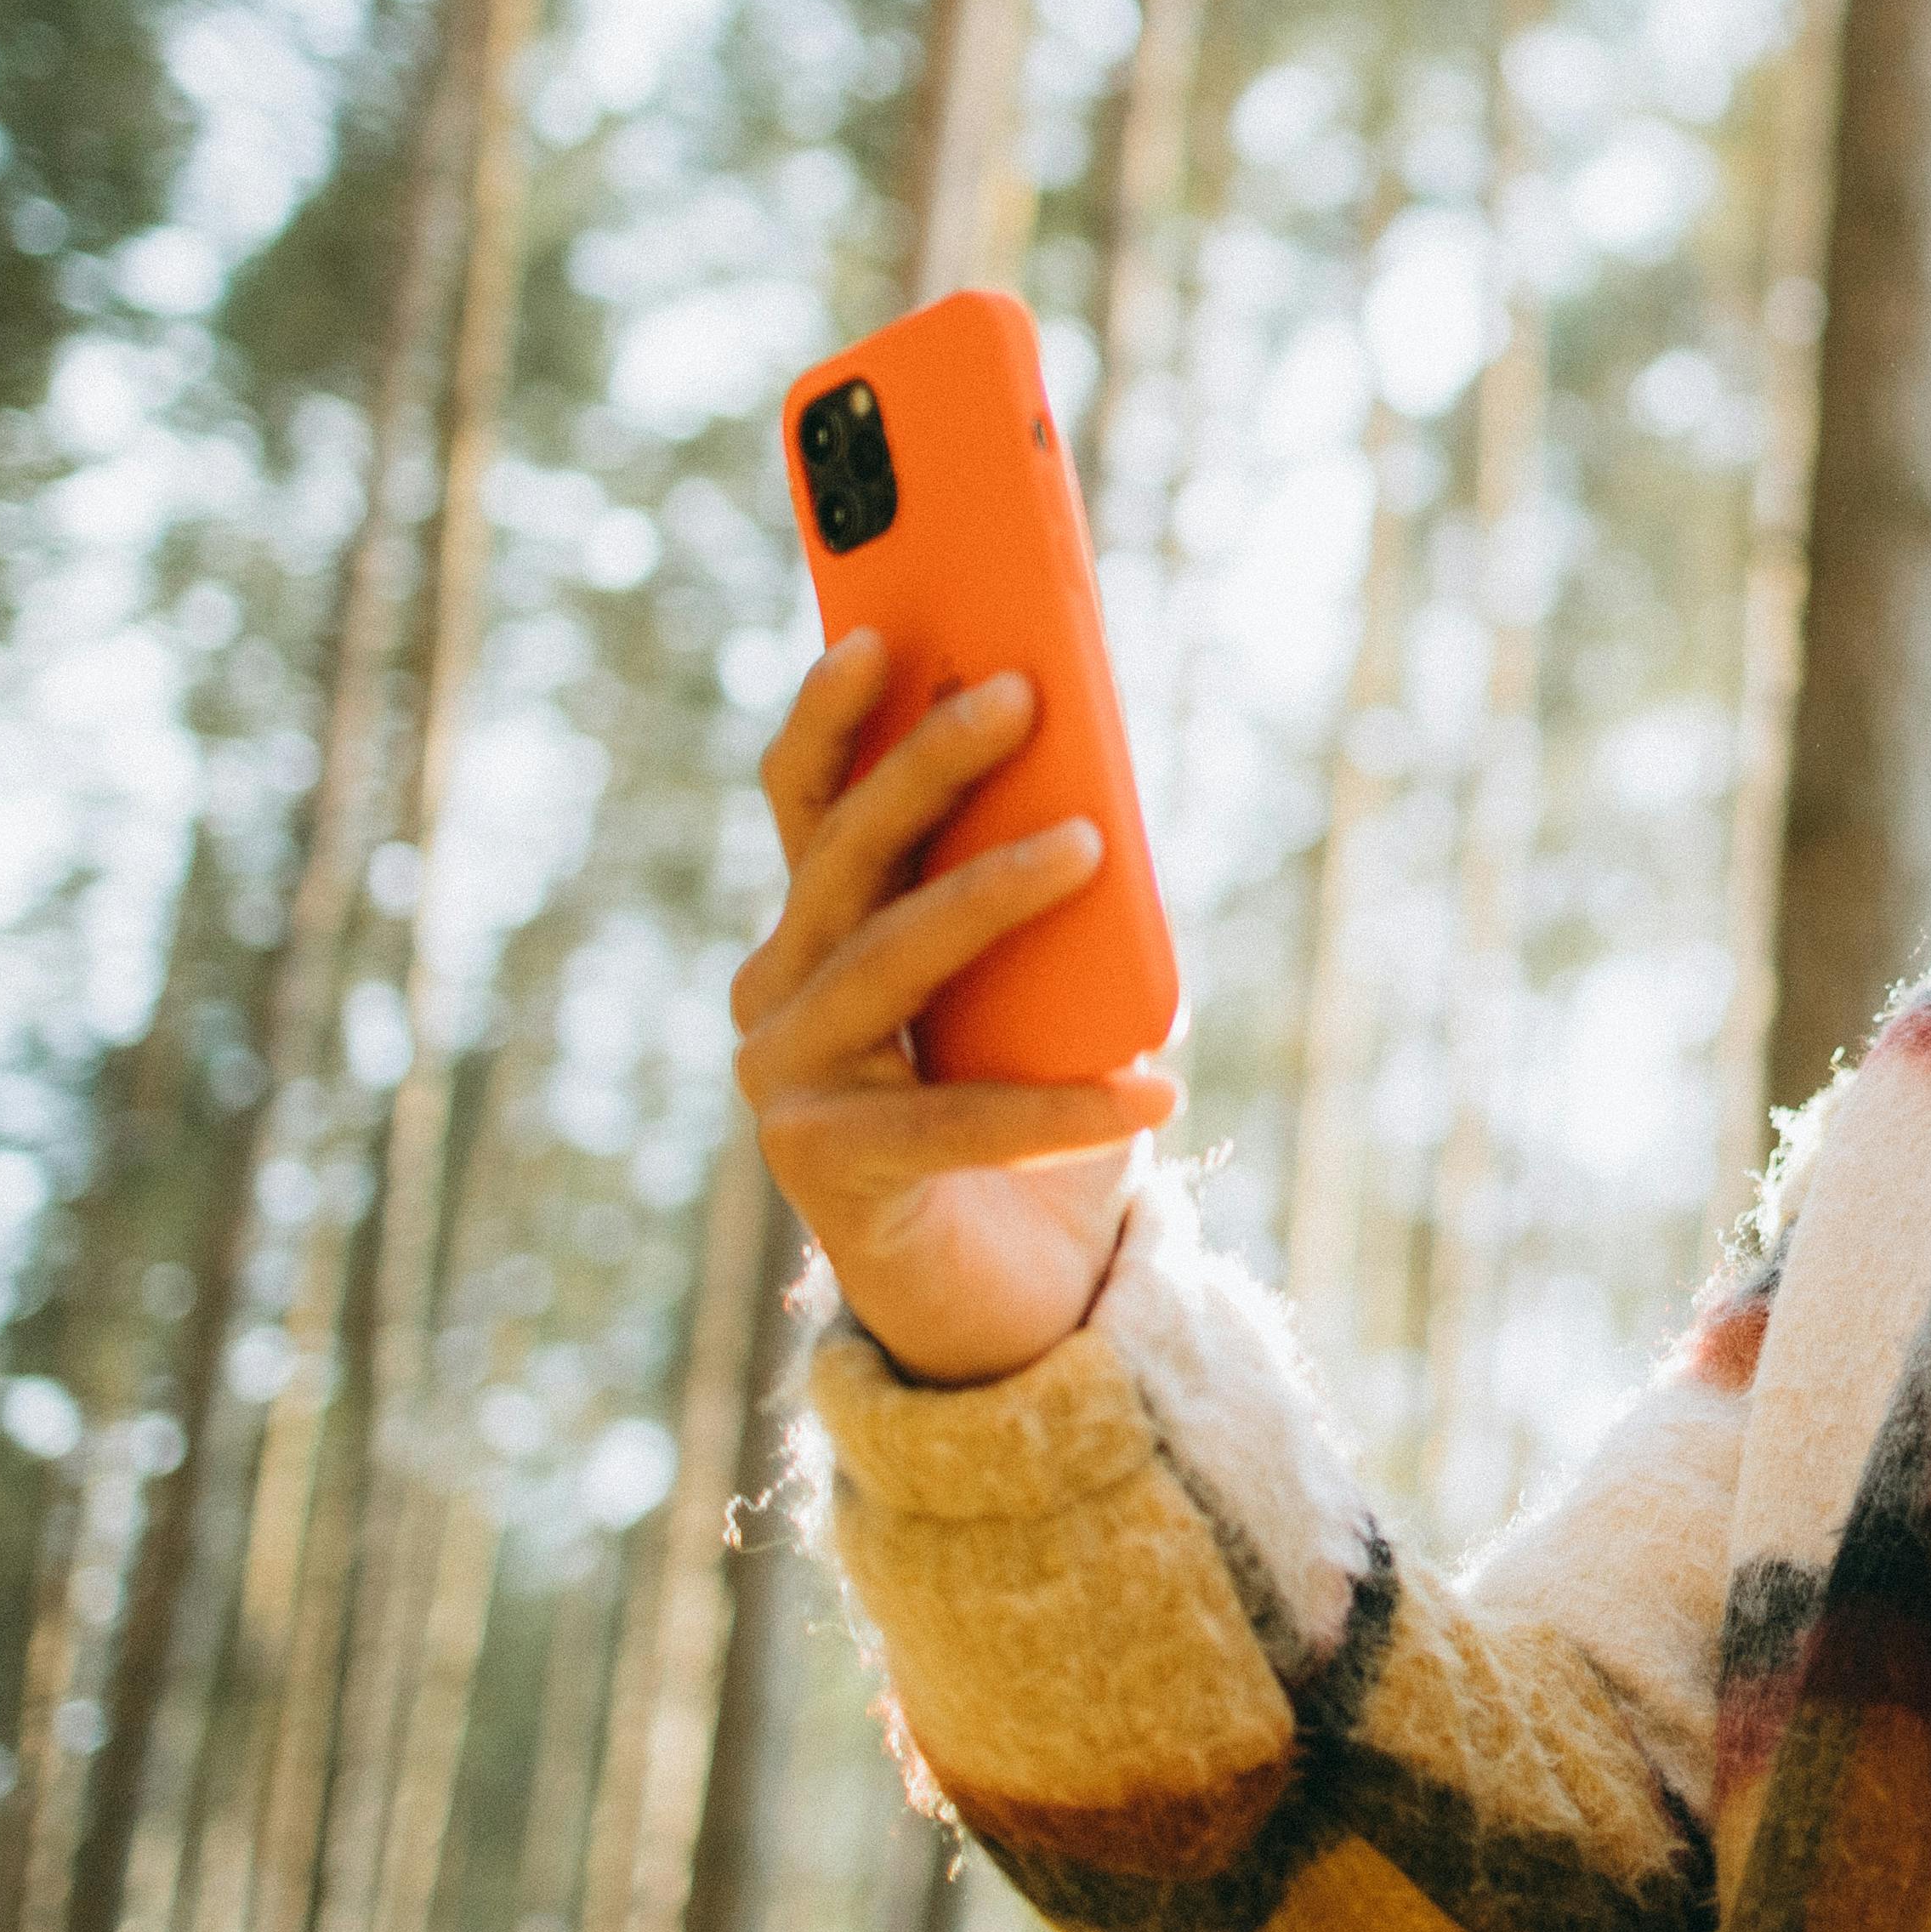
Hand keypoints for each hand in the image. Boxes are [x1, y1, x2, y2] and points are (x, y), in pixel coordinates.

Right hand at [735, 631, 1181, 1382]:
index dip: (830, 712)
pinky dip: (1065, 1105)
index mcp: (814, 935)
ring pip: (892, 955)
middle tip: (1023, 693)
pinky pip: (960, 1118)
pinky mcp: (828, 1172)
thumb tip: (1103, 806)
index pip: (806, 801)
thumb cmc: (1020, 1121)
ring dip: (992, 889)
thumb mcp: (1036, 992)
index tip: (879, 627)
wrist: (997, 1304)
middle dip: (929, 763)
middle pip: (843, 853)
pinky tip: (1153, 1085)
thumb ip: (1045, 908)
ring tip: (1092, 845)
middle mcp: (778, 997)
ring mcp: (788, 1083)